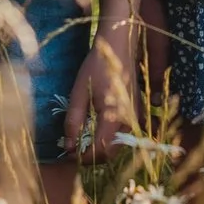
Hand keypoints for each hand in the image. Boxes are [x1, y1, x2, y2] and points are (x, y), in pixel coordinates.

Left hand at [64, 0, 141, 160]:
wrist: (118, 47)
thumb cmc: (96, 67)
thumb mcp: (78, 93)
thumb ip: (73, 122)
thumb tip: (68, 147)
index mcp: (116, 116)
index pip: (100, 150)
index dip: (83, 156)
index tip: (68, 153)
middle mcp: (130, 121)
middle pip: (111, 152)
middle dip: (91, 155)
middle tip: (73, 148)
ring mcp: (135, 117)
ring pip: (117, 145)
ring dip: (99, 148)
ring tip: (81, 139)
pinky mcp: (135, 113)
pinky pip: (121, 135)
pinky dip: (107, 138)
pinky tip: (94, 129)